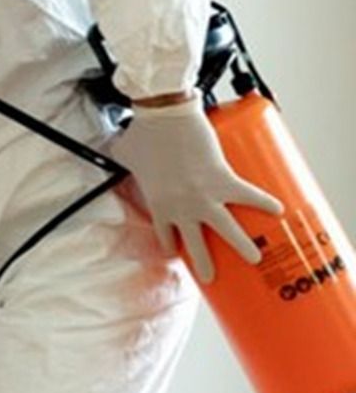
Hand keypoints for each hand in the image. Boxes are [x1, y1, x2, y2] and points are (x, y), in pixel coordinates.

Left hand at [109, 95, 282, 282]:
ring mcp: (205, 197)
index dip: (173, 246)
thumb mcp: (123, 154)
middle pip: (196, 244)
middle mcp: (182, 208)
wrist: (164, 114)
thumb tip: (115, 149)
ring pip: (227, 230)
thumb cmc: (141, 132)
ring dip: (242, 246)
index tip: (180, 254)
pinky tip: (278, 212)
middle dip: (204, 264)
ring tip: (255, 259)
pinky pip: (249, 195)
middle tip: (210, 278)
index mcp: (158, 205)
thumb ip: (122, 159)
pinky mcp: (225, 178)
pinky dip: (265, 203)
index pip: (166, 236)